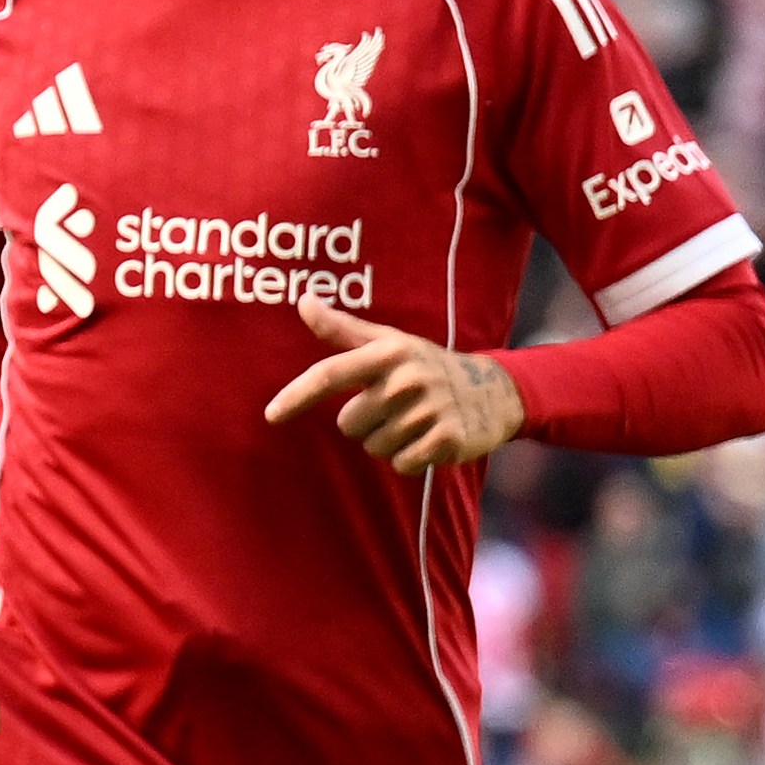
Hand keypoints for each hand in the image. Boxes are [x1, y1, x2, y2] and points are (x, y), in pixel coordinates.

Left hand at [267, 301, 527, 475]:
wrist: (493, 391)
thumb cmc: (424, 366)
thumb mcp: (387, 343)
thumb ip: (341, 328)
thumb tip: (302, 300)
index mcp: (388, 353)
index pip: (329, 374)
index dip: (297, 395)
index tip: (271, 415)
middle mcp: (407, 379)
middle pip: (349, 424)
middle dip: (366, 422)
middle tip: (397, 407)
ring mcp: (429, 409)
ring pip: (375, 447)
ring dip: (390, 441)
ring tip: (416, 421)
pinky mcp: (447, 439)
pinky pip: (401, 464)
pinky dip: (411, 459)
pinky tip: (429, 439)